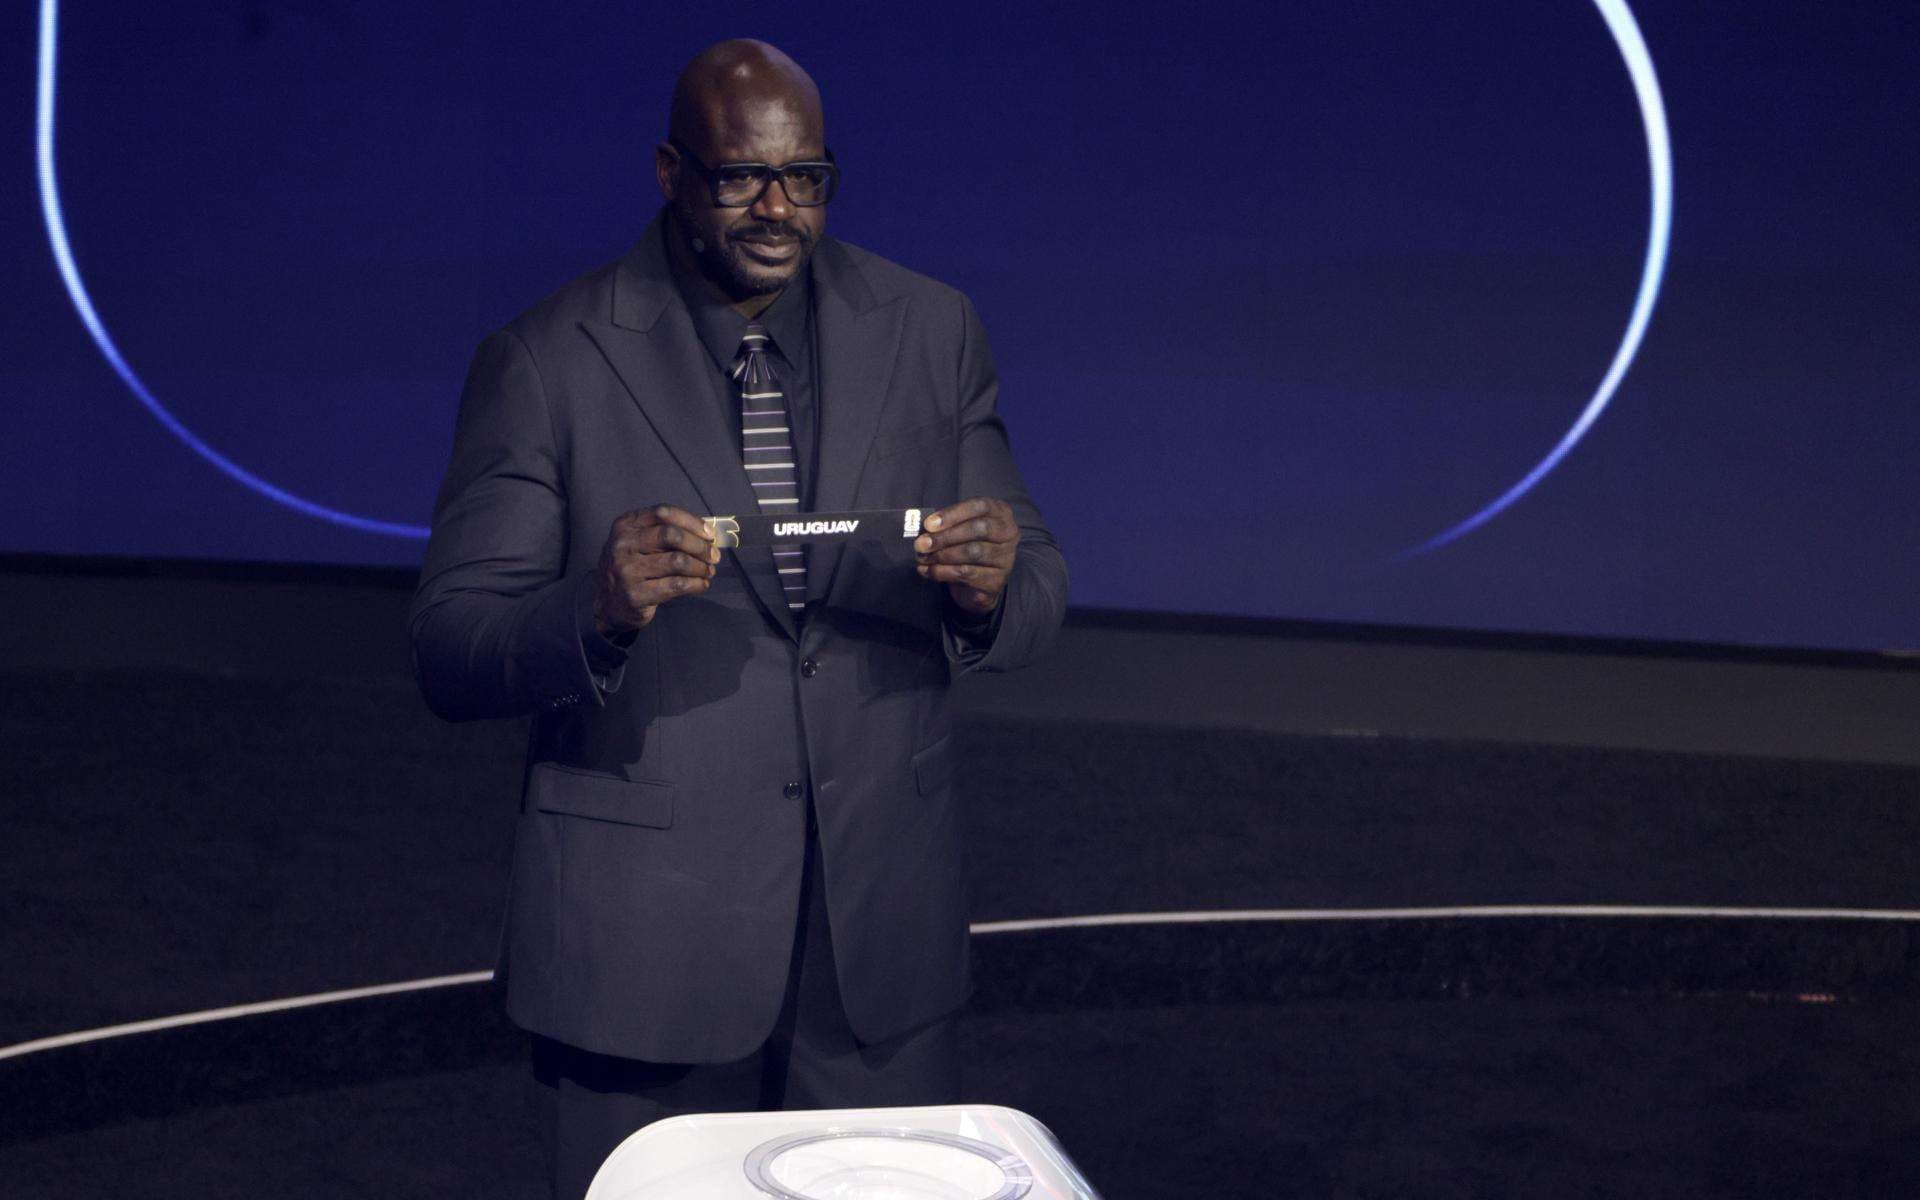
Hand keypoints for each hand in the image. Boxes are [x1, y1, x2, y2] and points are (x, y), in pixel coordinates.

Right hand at [593, 505, 717, 634]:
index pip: (663, 513)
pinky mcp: (635, 594)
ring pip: (678, 561)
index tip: (709, 534)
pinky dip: (696, 584)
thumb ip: (665, 533)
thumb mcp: (639, 543)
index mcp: (625, 525)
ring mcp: (627, 570)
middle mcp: (623, 544)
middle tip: (714, 556)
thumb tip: (707, 534)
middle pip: (671, 535)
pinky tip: (701, 584)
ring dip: (700, 567)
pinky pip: (676, 585)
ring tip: (708, 571)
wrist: (609, 604)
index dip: (691, 522)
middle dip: (699, 545)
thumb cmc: (633, 568)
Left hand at [914, 498, 1018, 615]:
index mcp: (1001, 513)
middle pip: (979, 529)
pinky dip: (942, 572)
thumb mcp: (959, 529)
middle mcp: (1009, 534)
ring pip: (972, 552)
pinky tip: (927, 571)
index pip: (980, 506)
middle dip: (946, 536)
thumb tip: (925, 528)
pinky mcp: (996, 581)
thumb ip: (946, 524)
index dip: (953, 514)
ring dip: (942, 555)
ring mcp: (1006, 559)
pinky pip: (966, 574)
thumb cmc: (966, 546)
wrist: (977, 584)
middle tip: (921, 544)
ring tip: (922, 558)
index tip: (929, 524)